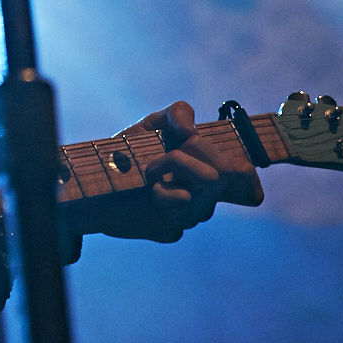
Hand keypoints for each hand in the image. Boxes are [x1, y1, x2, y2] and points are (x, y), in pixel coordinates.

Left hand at [75, 101, 264, 242]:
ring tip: (149, 169)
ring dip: (170, 165)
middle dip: (193, 151)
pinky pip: (180, 203)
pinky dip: (162, 190)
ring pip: (202, 183)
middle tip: (167, 151)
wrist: (94, 179)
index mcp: (208, 172)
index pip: (246, 181)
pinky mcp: (171, 229)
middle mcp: (205, 197)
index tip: (238, 167)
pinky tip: (149, 192)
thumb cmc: (128, 151)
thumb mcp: (153, 124)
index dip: (249, 177)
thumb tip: (191, 130)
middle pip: (222, 171)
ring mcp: (190, 215)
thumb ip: (177, 113)